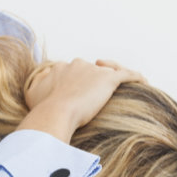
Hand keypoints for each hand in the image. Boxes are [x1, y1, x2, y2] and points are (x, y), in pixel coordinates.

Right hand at [18, 59, 144, 142]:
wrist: (55, 112)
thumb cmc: (43, 110)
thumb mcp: (32, 97)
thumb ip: (35, 92)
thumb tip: (33, 97)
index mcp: (62, 68)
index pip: (75, 71)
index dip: (79, 81)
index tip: (81, 93)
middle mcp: (79, 64)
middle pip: (93, 69)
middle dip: (97, 79)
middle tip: (100, 95)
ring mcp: (94, 70)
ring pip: (111, 70)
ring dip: (117, 76)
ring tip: (122, 88)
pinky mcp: (108, 79)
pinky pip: (127, 75)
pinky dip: (136, 77)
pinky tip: (144, 83)